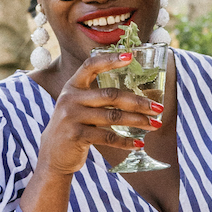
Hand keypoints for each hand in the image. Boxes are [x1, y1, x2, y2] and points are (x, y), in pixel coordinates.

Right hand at [33, 50, 164, 178]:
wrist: (53, 155)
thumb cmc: (74, 128)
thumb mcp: (78, 106)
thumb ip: (97, 97)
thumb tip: (136, 96)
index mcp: (73, 86)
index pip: (91, 66)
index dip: (110, 60)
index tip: (130, 57)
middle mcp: (70, 98)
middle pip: (111, 95)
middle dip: (138, 102)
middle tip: (158, 107)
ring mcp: (71, 117)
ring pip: (112, 117)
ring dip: (138, 121)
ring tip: (155, 125)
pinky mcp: (76, 135)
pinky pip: (107, 137)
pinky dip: (126, 141)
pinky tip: (139, 144)